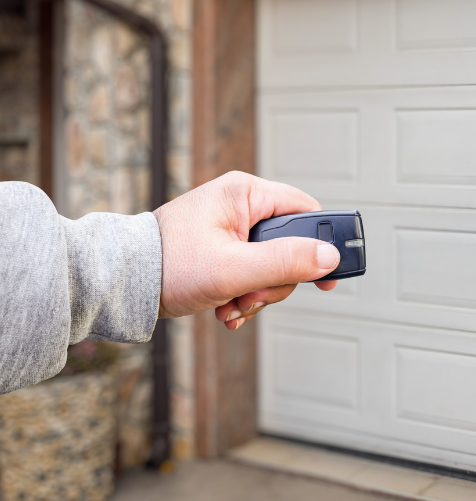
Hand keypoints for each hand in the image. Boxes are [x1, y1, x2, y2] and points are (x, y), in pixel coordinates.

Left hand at [153, 171, 338, 330]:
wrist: (120, 284)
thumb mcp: (234, 268)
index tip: (328, 276)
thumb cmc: (167, 265)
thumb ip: (286, 262)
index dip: (322, 244)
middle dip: (275, 281)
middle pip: (290, 245)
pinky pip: (252, 272)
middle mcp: (240, 205)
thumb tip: (329, 257)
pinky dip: (244, 294)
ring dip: (258, 293)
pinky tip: (226, 307)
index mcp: (245, 193)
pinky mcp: (222, 248)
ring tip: (233, 305)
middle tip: (253, 296)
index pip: (305, 211)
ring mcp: (231, 227)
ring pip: (272, 264)